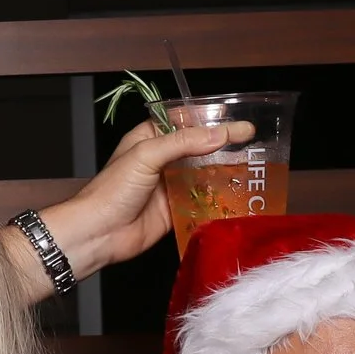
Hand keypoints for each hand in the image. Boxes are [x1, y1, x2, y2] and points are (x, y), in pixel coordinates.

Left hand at [33, 117, 255, 282]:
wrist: (98, 234)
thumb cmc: (111, 191)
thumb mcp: (146, 155)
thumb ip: (183, 142)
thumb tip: (221, 134)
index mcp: (150, 138)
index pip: (186, 121)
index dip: (211, 119)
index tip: (239, 119)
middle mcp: (162, 159)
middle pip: (200, 146)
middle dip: (225, 144)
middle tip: (255, 141)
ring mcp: (170, 184)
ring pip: (205, 172)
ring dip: (226, 169)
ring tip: (256, 163)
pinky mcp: (177, 209)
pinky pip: (204, 199)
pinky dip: (220, 196)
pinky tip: (241, 192)